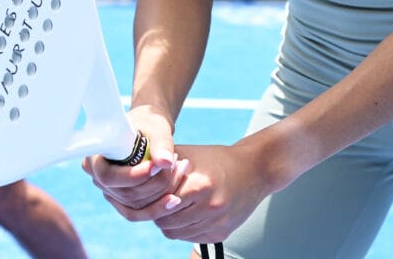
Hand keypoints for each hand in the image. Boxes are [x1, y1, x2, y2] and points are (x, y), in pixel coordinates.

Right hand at [83, 106, 185, 220]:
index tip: (158, 166)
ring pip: (135, 206)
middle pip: (125, 194)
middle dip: (155, 184)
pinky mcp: (122, 201)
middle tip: (179, 166)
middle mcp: (97, 177)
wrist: (150, 128)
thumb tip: (166, 162)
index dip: (134, 176)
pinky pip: (139, 212)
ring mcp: (108, 191)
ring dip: (161, 194)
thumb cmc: (149, 123)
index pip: (110, 176)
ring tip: (180, 172)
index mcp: (95, 156)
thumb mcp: (156, 128)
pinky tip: (175, 199)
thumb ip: (161, 144)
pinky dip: (159, 206)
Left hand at [151, 142, 275, 245]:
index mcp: (200, 185)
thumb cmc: (218, 159)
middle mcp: (210, 207)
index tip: (147, 190)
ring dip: (168, 221)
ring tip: (168, 206)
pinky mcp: (222, 234)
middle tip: (155, 200)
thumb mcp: (189, 154)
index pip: (161, 200)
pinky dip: (182, 229)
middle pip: (166, 220)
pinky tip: (184, 214)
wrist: (255, 170)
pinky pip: (191, 238)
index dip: (151, 196)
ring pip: (176, 232)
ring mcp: (217, 224)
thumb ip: (163, 166)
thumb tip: (137, 173)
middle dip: (156, 210)